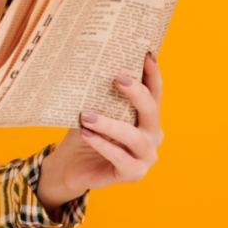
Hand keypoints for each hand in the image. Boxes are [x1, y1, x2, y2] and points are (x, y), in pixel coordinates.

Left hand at [38, 53, 163, 212]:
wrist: (72, 166)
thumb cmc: (86, 133)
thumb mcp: (93, 110)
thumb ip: (99, 94)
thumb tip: (91, 65)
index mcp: (147, 118)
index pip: (155, 92)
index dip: (153, 73)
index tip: (146, 54)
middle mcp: (152, 135)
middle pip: (151, 111)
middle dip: (137, 93)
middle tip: (117, 78)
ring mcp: (146, 157)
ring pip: (134, 137)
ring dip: (110, 125)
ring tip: (86, 116)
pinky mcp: (134, 174)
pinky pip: (120, 158)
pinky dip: (103, 145)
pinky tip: (86, 134)